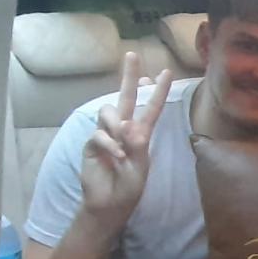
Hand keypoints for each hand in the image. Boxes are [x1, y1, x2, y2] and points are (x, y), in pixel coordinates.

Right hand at [80, 52, 171, 222]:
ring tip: (124, 143)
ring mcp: (106, 135)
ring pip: (109, 111)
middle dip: (129, 76)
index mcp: (141, 134)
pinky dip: (110, 144)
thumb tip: (129, 124)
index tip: (165, 73)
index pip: (151, 108)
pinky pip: (99, 134)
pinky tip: (117, 156)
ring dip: (117, 124)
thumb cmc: (129, 186)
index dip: (158, 91)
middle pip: (125, 97)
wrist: (109, 203)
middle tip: (133, 55)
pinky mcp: (92, 144)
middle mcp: (123, 129)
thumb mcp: (141, 166)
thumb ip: (138, 145)